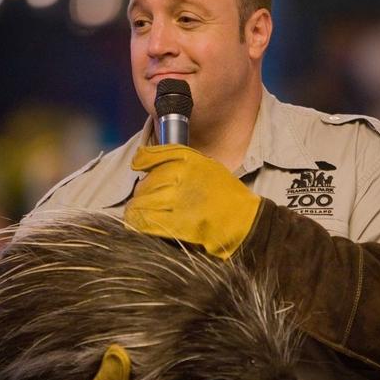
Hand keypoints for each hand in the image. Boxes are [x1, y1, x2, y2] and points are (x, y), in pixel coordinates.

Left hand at [125, 143, 261, 259]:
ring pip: (141, 202)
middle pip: (145, 182)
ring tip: (138, 213)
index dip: (141, 161)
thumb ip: (181, 161)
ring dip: (136, 209)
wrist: (243, 220)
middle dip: (141, 192)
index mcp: (189, 159)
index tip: (138, 167)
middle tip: (145, 199)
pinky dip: (139, 223)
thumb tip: (147, 165)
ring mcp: (178, 200)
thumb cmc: (225, 194)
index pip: (153, 155)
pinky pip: (146, 221)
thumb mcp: (207, 165)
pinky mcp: (176, 222)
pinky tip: (139, 224)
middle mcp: (181, 175)